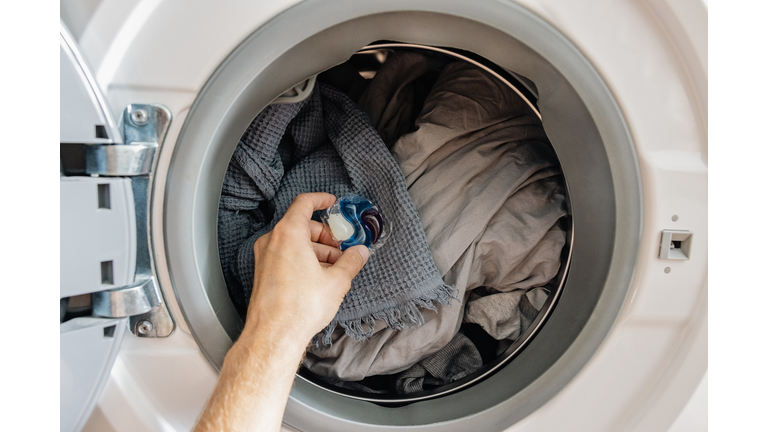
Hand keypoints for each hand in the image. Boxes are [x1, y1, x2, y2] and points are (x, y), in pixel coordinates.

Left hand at [243, 192, 369, 342]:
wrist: (274, 334)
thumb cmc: (299, 307)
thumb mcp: (336, 281)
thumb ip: (351, 261)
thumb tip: (360, 253)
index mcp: (288, 233)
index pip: (304, 203)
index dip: (321, 200)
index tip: (332, 203)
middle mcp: (272, 241)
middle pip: (302, 225)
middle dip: (325, 236)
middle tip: (342, 248)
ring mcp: (265, 257)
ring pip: (294, 243)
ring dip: (316, 250)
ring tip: (335, 268)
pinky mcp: (263, 273)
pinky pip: (286, 256)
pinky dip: (303, 259)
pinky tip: (319, 277)